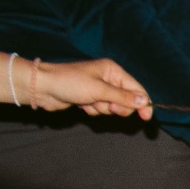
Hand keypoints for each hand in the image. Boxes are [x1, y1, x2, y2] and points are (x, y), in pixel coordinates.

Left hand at [28, 58, 150, 118]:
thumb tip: (145, 101)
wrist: (43, 87)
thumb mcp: (99, 90)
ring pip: (113, 107)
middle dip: (117, 107)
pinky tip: (82, 105)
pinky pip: (101, 110)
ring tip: (88, 102)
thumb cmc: (70, 83)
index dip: (142, 103)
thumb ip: (123, 97)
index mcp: (113, 71)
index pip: (136, 88)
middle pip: (127, 100)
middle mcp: (108, 79)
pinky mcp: (90, 99)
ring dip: (102, 109)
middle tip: (106, 105)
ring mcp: (99, 89)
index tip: (146, 118)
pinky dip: (93, 110)